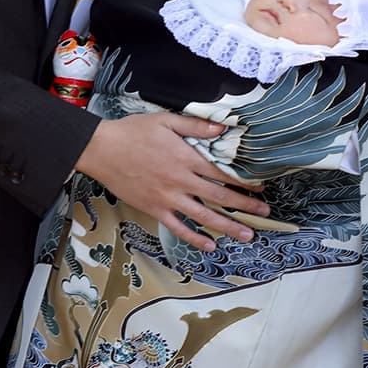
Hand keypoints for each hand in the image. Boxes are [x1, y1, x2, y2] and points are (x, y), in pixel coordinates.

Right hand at [75, 111, 271, 251]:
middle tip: (265, 212)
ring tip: (247, 235)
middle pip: (220, 197)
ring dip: (228, 226)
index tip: (260, 187)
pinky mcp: (154, 209)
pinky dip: (195, 238)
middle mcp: (181, 181)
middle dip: (245, 206)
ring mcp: (168, 198)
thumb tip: (222, 130)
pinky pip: (178, 228)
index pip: (222, 173)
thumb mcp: (166, 121)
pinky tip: (210, 246)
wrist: (102, 150)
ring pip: (204, 216)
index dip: (244, 182)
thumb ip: (195, 127)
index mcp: (186, 158)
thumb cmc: (133, 131)